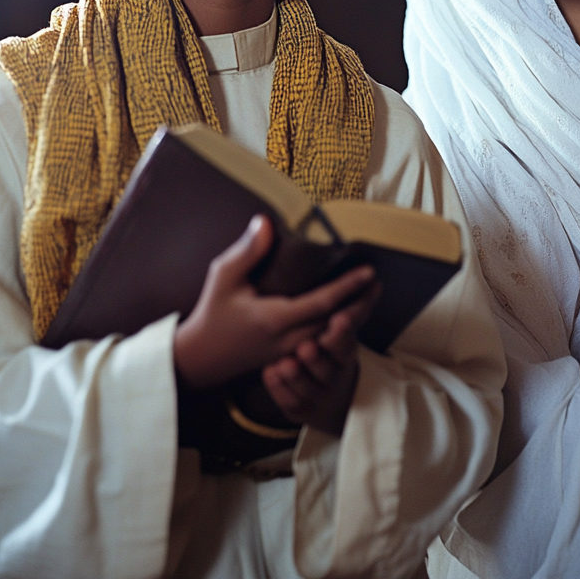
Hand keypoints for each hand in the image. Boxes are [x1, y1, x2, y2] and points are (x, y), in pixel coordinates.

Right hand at [173, 215, 375, 388]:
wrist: (200, 357)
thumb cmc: (212, 312)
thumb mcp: (223, 277)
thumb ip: (247, 250)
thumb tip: (267, 221)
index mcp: (275, 319)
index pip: (322, 303)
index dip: (348, 287)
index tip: (369, 271)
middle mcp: (289, 339)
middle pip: (336, 325)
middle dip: (361, 304)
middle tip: (379, 283)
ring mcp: (291, 352)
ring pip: (332, 337)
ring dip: (355, 317)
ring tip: (371, 295)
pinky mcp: (290, 357)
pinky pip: (323, 344)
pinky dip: (340, 329)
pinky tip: (350, 314)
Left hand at [263, 279, 380, 436]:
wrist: (334, 400)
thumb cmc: (332, 352)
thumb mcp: (346, 332)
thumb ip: (353, 309)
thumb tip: (374, 277)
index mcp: (346, 353)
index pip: (347, 341)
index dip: (344, 331)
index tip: (338, 319)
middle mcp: (334, 375)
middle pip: (328, 369)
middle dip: (317, 359)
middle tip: (306, 347)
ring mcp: (317, 395)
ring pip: (306, 388)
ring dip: (296, 375)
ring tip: (285, 363)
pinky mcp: (299, 410)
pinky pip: (288, 402)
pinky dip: (279, 388)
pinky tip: (270, 372)